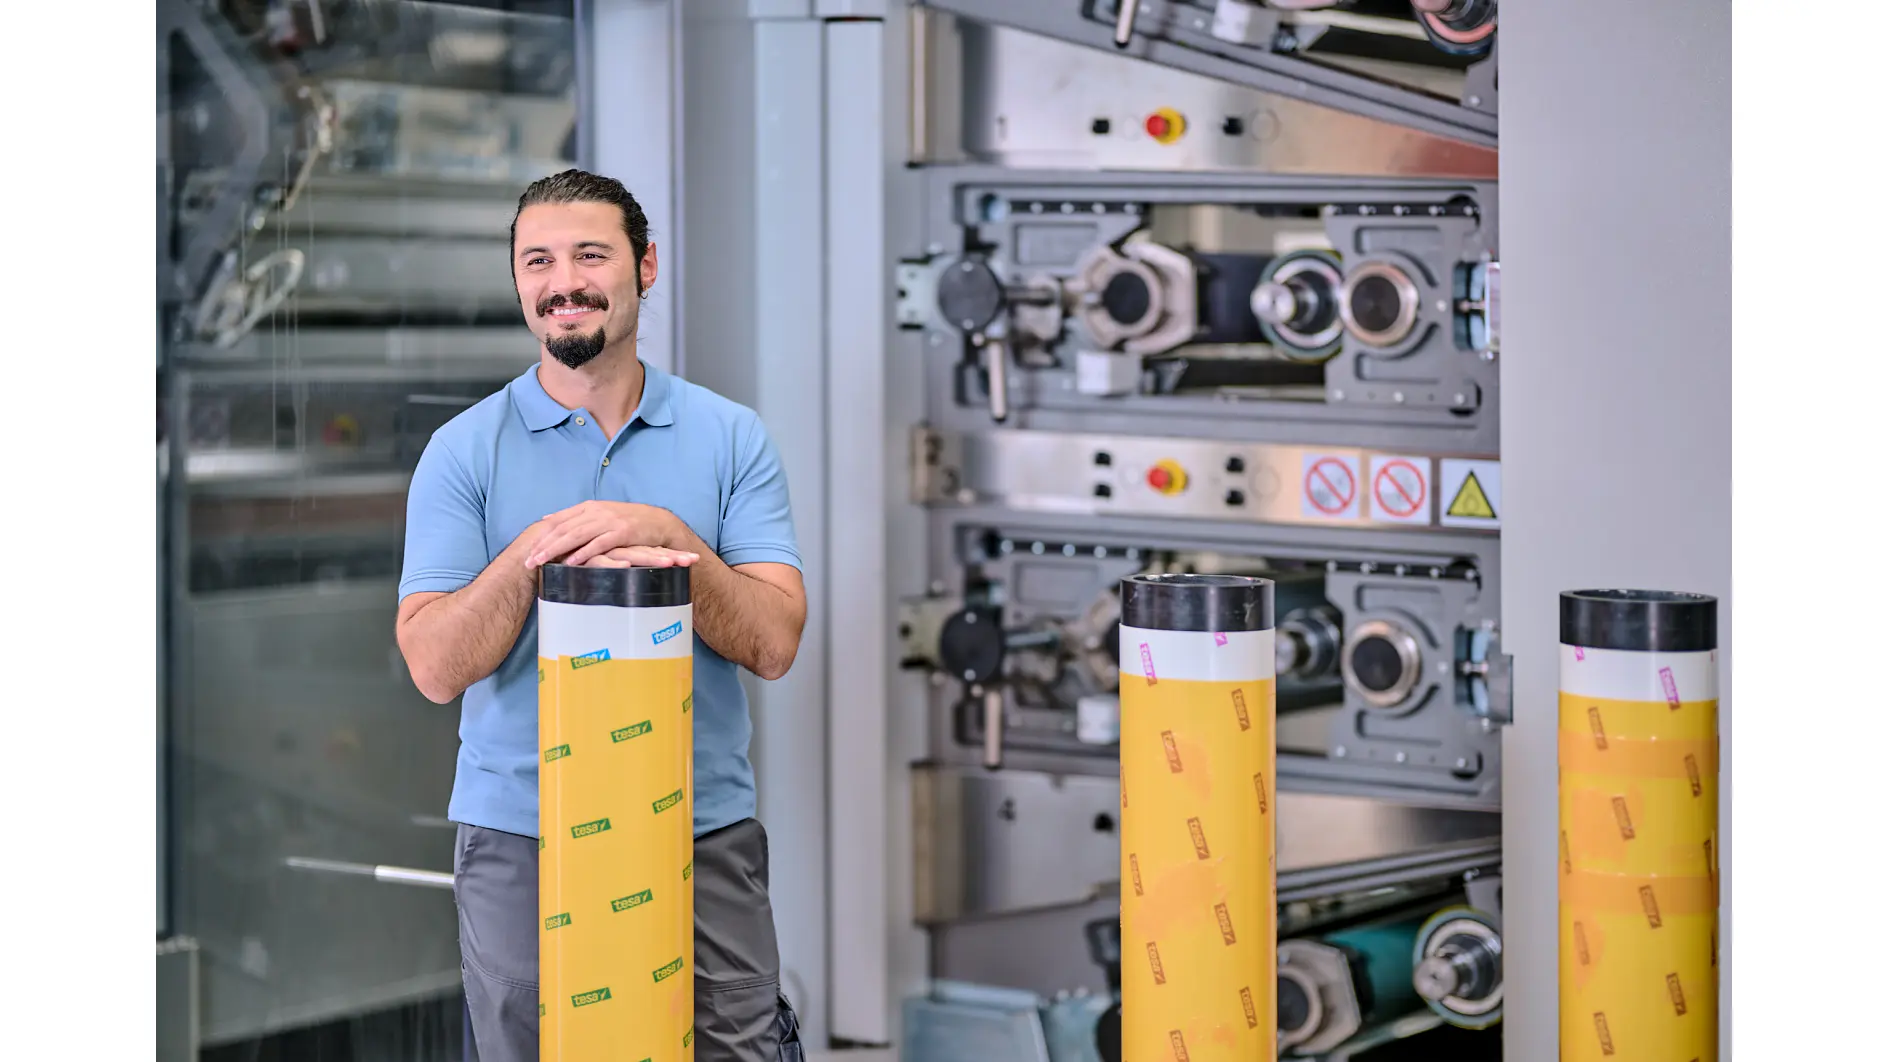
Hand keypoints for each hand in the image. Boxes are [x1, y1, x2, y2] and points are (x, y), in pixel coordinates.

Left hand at [526, 501, 682, 568]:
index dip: (541, 536)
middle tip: (529, 561)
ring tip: (542, 562)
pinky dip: (584, 553)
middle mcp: (596, 511)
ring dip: (557, 550)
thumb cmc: (628, 522)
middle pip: (564, 528)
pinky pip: (599, 543)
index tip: (527, 550)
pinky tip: (571, 562)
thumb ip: (575, 517)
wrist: (659, 522)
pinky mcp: (622, 532)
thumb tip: (547, 519)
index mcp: (588, 507)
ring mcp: (609, 521)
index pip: (558, 521)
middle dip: (544, 545)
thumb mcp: (599, 514)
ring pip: (577, 535)